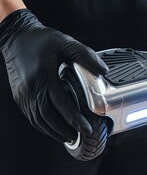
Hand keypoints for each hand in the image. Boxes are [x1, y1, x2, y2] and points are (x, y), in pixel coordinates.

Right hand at [0, 9, 108, 142]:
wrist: (16, 37)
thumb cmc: (41, 40)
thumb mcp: (66, 43)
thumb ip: (86, 56)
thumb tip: (104, 70)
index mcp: (44, 75)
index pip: (61, 103)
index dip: (75, 118)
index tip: (86, 128)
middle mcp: (31, 88)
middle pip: (48, 117)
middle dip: (65, 130)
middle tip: (80, 136)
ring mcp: (23, 94)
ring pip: (38, 120)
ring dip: (53, 131)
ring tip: (69, 137)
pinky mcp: (19, 96)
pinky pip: (31, 116)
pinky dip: (43, 125)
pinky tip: (53, 128)